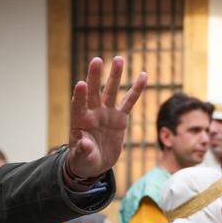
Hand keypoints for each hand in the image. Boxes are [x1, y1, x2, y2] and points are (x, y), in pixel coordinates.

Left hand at [65, 56, 146, 183]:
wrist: (95, 163)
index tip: (81, 84)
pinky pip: (129, 101)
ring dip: (115, 76)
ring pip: (111, 91)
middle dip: (95, 77)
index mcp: (79, 121)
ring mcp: (106, 113)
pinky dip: (136, 89)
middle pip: (94, 91)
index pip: (78, 105)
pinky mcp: (120, 117)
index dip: (79, 95)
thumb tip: (83, 144)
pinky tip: (143, 75)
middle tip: (97, 60)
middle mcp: (92, 112)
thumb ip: (82, 150)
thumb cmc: (84, 160)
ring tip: (119, 59)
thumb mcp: (82, 158)